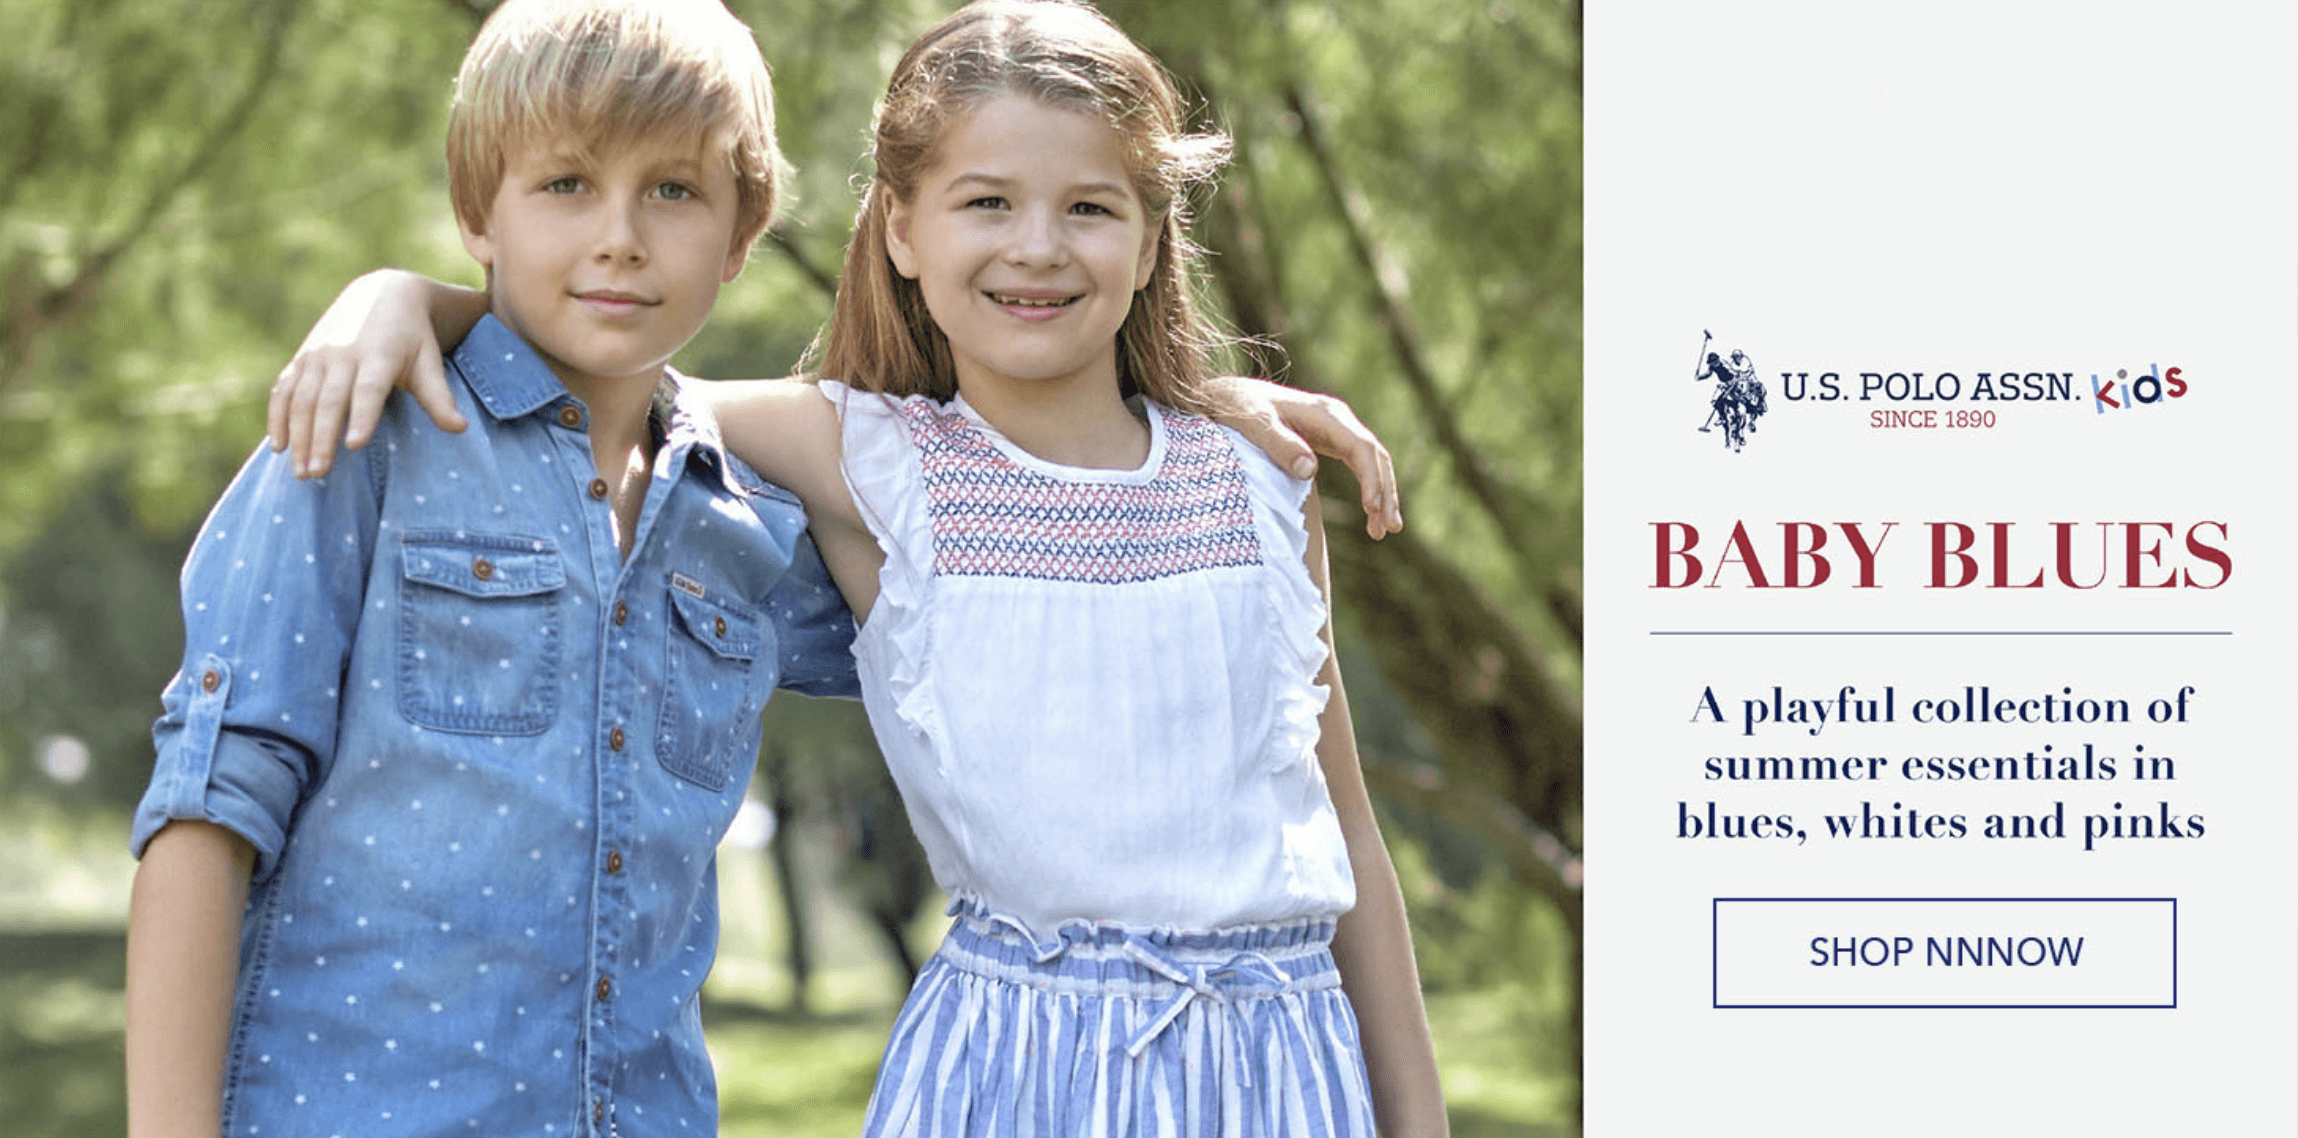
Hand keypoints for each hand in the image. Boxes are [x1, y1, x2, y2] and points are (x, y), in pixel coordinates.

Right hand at [267, 270, 466, 477]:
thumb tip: (460, 429)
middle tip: (318, 474)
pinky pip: (283, 389)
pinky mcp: (302, 358)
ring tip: (302, 473)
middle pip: (329, 400)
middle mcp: (343, 354)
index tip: (355, 445)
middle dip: (321, 438)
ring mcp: (318, 355)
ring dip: (298, 436)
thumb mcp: (428, 361)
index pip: (368, 389)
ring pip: (302, 399)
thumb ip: (439, 397)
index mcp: (379, 355)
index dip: (362, 416)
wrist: (381, 293)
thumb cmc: (412, 337)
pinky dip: (277, 417)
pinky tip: (278, 446)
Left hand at [1209, 377, 1402, 538]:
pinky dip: (1369, 488)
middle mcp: (1337, 418)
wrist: (1232, 396)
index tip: (1370, 508)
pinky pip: (1359, 464)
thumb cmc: (1241, 409)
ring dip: (1382, 494)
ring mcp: (1337, 428)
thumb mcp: (1255, 425)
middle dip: (1385, 492)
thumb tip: (1309, 469)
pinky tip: (1372, 513)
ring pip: (1372, 461)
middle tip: (1388, 529)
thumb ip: (1279, 445)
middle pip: (1374, 455)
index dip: (1370, 478)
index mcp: (1324, 414)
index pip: (1360, 447)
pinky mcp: (1331, 440)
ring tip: (1385, 530)